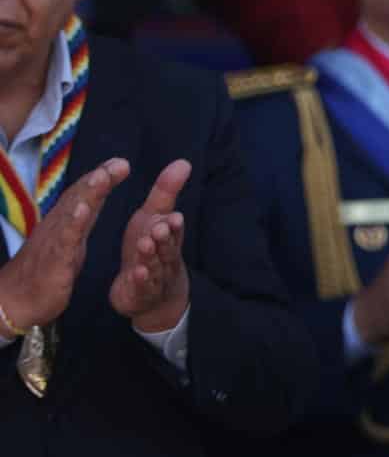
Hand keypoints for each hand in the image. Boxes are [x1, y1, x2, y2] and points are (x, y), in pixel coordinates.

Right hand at [0, 159, 127, 329]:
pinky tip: (82, 211)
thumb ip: (81, 223)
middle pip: (78, 197)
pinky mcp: (52, 260)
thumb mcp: (70, 244)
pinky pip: (63, 240)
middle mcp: (57, 227)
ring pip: (71, 212)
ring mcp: (53, 242)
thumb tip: (92, 202)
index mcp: (65, 224)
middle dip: (99, 178)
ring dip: (87, 193)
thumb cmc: (44, 272)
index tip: (121, 163)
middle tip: (119, 162)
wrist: (15, 301)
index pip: (83, 196)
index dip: (101, 178)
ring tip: (103, 176)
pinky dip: (72, 224)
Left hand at [109, 159, 191, 331]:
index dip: (174, 225)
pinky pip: (142, 287)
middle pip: (167, 248)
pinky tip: (136, 272)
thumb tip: (184, 161)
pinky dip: (140, 280)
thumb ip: (166, 192)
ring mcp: (154, 277)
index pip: (174, 231)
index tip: (173, 216)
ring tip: (145, 244)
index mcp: (169, 239)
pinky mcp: (140, 294)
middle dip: (164, 238)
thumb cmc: (152, 249)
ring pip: (155, 266)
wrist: (152, 295)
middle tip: (158, 228)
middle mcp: (165, 258)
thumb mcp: (155, 218)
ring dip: (151, 256)